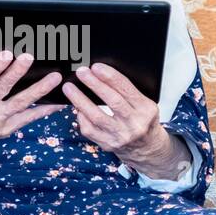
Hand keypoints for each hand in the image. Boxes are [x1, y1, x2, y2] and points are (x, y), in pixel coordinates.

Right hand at [0, 50, 64, 165]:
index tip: (6, 54)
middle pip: (2, 89)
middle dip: (16, 72)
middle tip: (28, 57)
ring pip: (19, 103)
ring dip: (38, 90)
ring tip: (54, 78)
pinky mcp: (5, 130)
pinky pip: (27, 118)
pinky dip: (43, 109)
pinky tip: (57, 101)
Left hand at [62, 63, 189, 179]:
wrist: (146, 147)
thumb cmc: (142, 119)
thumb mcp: (144, 103)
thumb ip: (128, 91)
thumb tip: (101, 73)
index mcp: (146, 109)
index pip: (126, 89)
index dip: (110, 77)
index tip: (96, 67)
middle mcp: (135, 124)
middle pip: (112, 101)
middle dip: (94, 84)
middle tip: (81, 72)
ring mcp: (120, 136)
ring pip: (96, 116)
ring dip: (80, 100)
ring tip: (69, 88)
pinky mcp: (108, 144)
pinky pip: (89, 130)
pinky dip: (81, 116)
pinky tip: (76, 107)